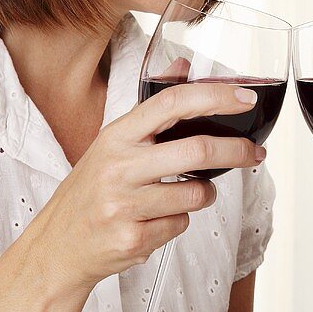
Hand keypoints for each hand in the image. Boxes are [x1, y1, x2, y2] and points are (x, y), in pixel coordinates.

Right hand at [21, 83, 264, 290]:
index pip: (172, 103)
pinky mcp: (133, 238)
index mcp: (117, 135)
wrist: (58, 246)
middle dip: (236, 151)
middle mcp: (119, 167)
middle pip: (197, 151)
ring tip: (187, 193)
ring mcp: (124, 205)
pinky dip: (179, 221)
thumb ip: (152, 108)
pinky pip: (182, 224)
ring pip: (196, 194)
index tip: (245, 99)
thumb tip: (185, 65)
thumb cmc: (91, 189)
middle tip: (254, 153)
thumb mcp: (113, 142)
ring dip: (204, 194)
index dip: (215, 97)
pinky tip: (155, 219)